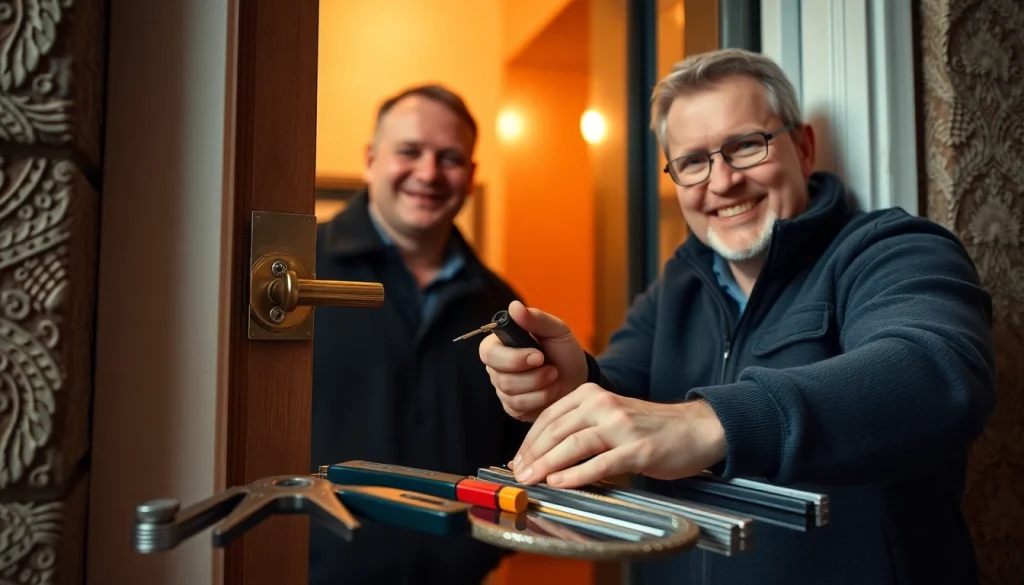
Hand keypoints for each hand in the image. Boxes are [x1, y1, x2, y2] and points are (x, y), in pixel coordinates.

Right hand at [479, 301, 587, 421]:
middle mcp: (497, 367)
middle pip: (498, 376)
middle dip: (530, 375)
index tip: (538, 356)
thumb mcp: (557, 331)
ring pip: (510, 393)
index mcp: (502, 344)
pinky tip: (550, 391)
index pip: (488, 352)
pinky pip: (518, 407)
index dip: (512, 357)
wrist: (579, 380)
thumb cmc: (565, 353)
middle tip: (552, 369)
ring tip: (554, 377)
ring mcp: (503, 390)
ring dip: (539, 385)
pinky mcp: (512, 408)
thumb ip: (536, 319)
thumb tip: (514, 306)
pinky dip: (540, 399)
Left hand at [508, 384, 726, 487]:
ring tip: (532, 479)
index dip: (528, 441)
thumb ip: (580, 427)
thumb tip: (544, 454)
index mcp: (592, 394)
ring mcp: (621, 426)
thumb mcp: (609, 416)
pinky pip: (600, 463)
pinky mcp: (637, 449)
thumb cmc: (649, 428)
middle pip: (556, 430)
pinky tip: (561, 483)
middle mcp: (604, 405)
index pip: (549, 417)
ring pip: (573, 444)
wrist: (695, 429)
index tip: (517, 461)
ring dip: (547, 465)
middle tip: (518, 475)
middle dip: (533, 455)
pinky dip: (576, 475)